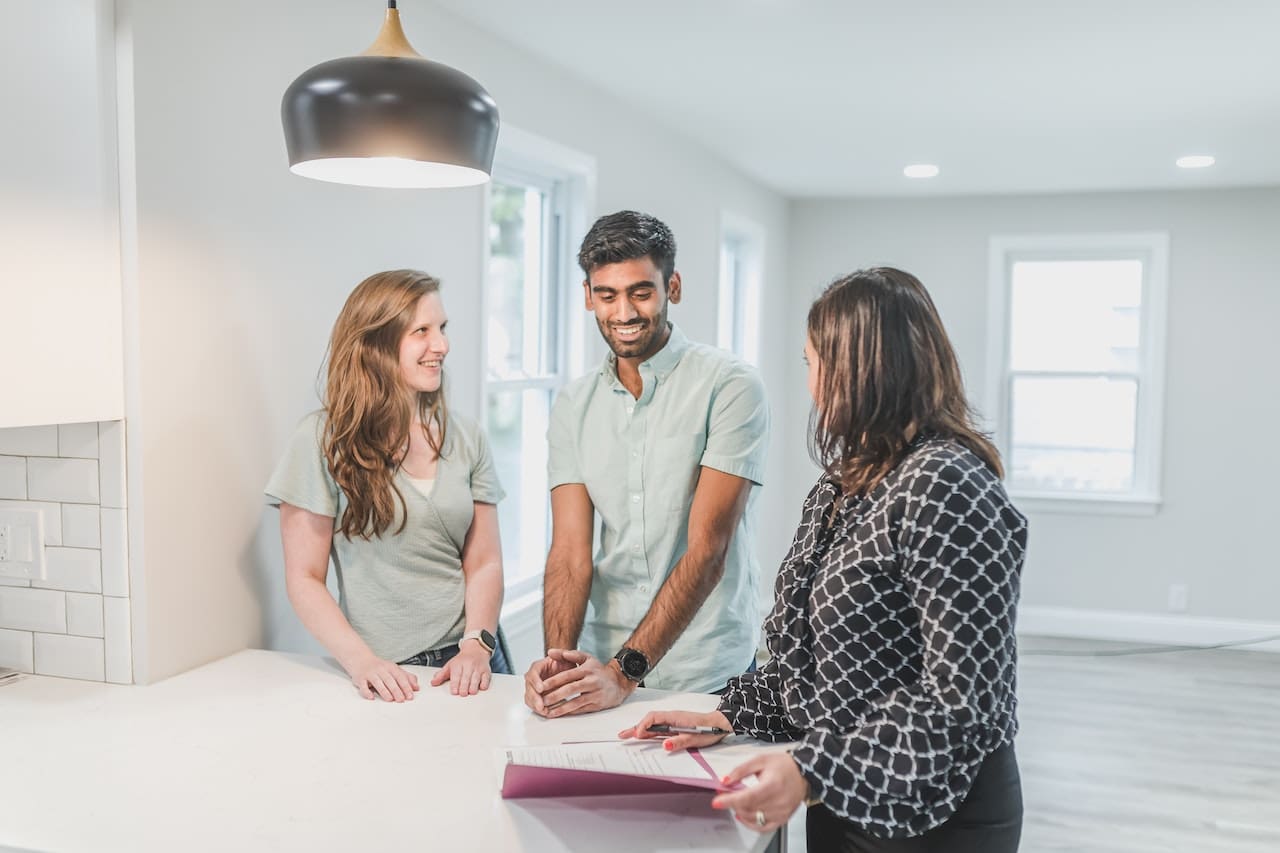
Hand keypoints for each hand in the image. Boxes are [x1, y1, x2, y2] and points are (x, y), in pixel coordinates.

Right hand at [345, 654, 419, 701]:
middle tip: (401, 700)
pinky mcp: (360, 678)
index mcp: (391, 667)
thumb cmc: (380, 667)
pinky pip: (363, 685)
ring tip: (390, 699)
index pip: (400, 677)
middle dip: (396, 690)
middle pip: (390, 680)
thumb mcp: (394, 669)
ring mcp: (370, 674)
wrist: (361, 659)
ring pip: (378, 683)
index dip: (406, 686)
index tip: (410, 696)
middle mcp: (381, 670)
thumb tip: (416, 687)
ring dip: (384, 691)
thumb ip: (407, 677)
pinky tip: (371, 697)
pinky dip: (366, 692)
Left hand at [429, 641, 491, 695]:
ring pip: (476, 679)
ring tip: (470, 692)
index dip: (455, 684)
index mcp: (458, 664)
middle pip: (466, 678)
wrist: (476, 649)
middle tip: (462, 694)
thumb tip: (433, 683)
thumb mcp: (450, 665)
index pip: (456, 675)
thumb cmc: (462, 660)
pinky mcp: (486, 671)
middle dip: (464, 687)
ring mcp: (478, 668)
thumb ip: (441, 675)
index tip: (454, 692)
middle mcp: (468, 665)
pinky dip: (484, 684)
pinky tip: (480, 687)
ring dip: (473, 687)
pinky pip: (486, 678)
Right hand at [523, 651, 578, 714]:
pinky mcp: (536, 697)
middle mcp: (533, 678)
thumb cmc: (566, 664)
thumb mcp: (565, 657)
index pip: (533, 673)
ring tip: (544, 711)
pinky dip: (538, 709)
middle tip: (541, 706)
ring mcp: (533, 688)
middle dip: (534, 698)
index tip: (541, 689)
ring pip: (529, 697)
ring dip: (535, 705)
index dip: (536, 681)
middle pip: (529, 688)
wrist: (568, 671)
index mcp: (538, 667)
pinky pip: (533, 704)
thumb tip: (550, 652)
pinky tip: (546, 712)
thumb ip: (560, 654)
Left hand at [528, 648, 635, 716]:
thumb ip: (568, 654)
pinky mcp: (597, 704)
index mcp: (586, 669)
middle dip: (555, 696)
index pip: (567, 675)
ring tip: (548, 711)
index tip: (541, 686)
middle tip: (541, 701)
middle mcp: (591, 681)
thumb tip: (550, 652)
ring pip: (576, 702)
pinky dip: (570, 713)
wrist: (618, 683)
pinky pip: (581, 709)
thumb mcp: (586, 658)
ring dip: (561, 708)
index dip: (553, 681)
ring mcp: (595, 694)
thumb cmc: (599, 671)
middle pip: (570, 689)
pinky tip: (560, 714)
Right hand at [618, 709, 732, 751]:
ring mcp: (673, 722)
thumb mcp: (695, 738)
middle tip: (622, 735)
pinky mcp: (675, 727)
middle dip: (635, 727)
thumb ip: (679, 742)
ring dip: (640, 730)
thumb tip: (665, 745)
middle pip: (649, 721)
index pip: (653, 718)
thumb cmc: (709, 729)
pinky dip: (649, 732)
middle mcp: (672, 717)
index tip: (637, 736)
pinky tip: (644, 737)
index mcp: (674, 717)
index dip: (643, 726)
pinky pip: (658, 729)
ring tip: (628, 736)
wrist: (721, 724)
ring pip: (652, 725)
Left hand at [710, 753, 807, 833]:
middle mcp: (778, 801)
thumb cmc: (784, 766)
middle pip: (748, 809)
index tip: (717, 801)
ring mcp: (781, 813)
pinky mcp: (782, 819)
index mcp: (773, 785)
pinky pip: (763, 828)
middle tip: (726, 793)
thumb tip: (726, 780)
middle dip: (732, 802)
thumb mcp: (760, 760)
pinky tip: (743, 816)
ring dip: (740, 811)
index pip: (747, 797)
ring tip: (737, 801)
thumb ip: (741, 770)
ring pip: (752, 819)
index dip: (730, 800)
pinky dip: (750, 824)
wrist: (803, 773)